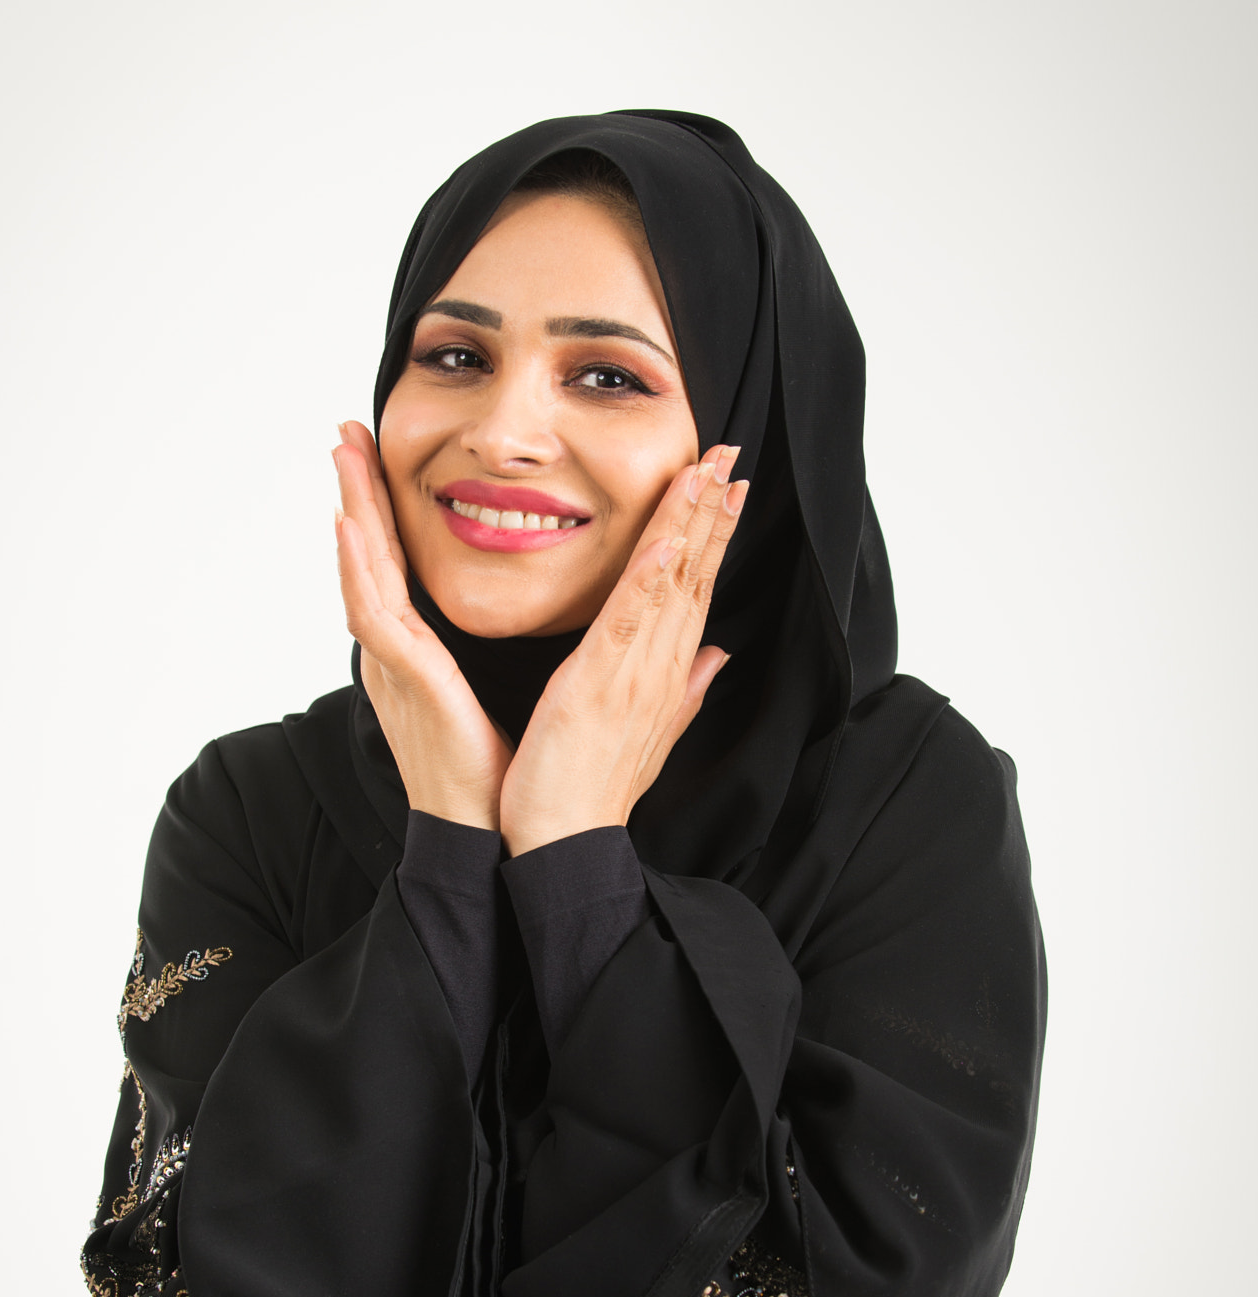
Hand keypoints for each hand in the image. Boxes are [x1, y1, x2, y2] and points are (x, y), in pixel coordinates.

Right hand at [333, 421, 512, 828]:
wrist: (490, 833)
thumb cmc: (500, 773)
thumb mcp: (508, 692)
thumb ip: (514, 654)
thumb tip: (550, 622)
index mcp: (420, 654)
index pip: (397, 567)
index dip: (387, 513)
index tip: (382, 462)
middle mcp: (397, 653)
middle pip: (369, 556)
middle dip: (357, 491)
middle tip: (347, 432)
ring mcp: (394, 665)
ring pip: (362, 571)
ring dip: (351, 507)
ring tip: (342, 452)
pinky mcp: (404, 680)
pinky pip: (373, 616)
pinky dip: (358, 570)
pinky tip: (350, 526)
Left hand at [498, 446, 747, 856]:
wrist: (565, 843)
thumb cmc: (591, 789)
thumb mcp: (646, 733)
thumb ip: (684, 690)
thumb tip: (719, 656)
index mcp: (664, 675)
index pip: (696, 590)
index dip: (714, 535)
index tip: (730, 485)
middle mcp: (660, 669)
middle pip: (695, 576)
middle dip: (713, 511)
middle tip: (730, 453)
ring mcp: (635, 676)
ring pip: (671, 586)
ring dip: (691, 525)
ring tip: (707, 472)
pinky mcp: (600, 684)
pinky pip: (630, 622)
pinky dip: (651, 580)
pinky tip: (667, 541)